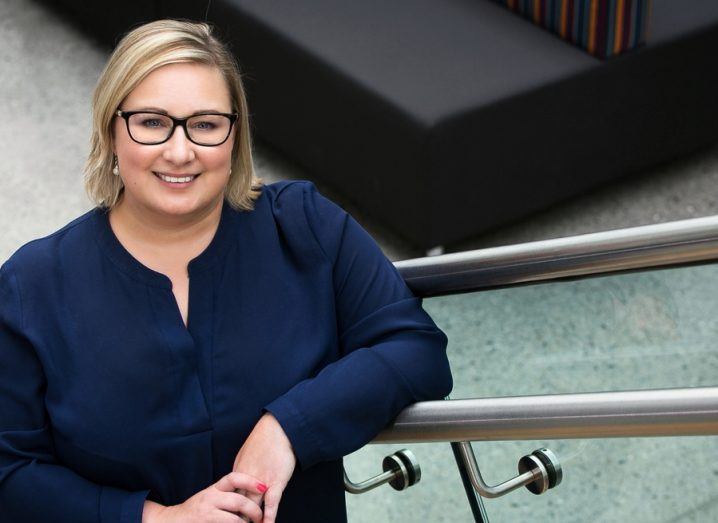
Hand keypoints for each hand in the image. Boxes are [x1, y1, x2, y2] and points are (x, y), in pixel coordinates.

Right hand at [142, 472, 266, 522]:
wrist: (170, 522)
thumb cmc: (195, 511)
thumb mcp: (210, 498)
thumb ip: (227, 495)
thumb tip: (253, 494)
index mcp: (213, 489)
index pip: (234, 478)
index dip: (250, 481)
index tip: (264, 486)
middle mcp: (209, 499)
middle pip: (239, 501)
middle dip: (254, 510)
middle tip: (260, 517)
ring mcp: (207, 514)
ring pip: (235, 520)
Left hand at [233, 413, 296, 522]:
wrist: (277, 429)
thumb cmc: (264, 439)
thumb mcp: (246, 454)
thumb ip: (242, 468)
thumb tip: (240, 477)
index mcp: (238, 474)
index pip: (230, 497)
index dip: (229, 509)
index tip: (227, 516)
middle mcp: (246, 480)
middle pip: (238, 505)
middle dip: (236, 517)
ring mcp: (261, 482)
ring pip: (252, 507)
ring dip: (251, 520)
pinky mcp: (276, 481)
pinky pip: (271, 503)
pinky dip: (268, 516)